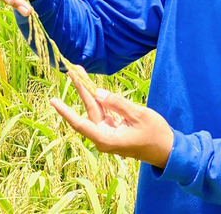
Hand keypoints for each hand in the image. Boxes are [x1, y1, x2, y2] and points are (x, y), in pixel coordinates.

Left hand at [51, 66, 173, 168]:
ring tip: (79, 73)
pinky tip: (93, 86)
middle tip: (72, 71)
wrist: (167, 150)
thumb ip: (118, 103)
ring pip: (96, 109)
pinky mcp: (115, 129)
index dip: (66, 111)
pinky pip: (104, 112)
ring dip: (89, 92)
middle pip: (89, 110)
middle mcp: (104, 137)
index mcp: (107, 138)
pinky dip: (100, 99)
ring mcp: (109, 133)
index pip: (81, 123)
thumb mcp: (139, 115)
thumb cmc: (155, 134)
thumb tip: (98, 92)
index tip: (53, 101)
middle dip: (81, 90)